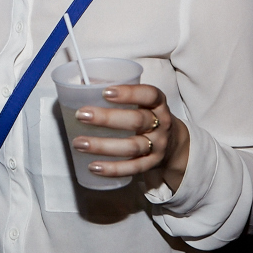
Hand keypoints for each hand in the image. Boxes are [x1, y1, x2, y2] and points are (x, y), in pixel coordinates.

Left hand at [72, 83, 190, 191]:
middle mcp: (161, 124)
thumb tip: (83, 83)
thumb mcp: (141, 102)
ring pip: (132, 146)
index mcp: (158, 104)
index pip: (150, 95)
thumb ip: (117, 92)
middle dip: (107, 118)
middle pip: (137, 120)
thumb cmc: (146, 115)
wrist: (173, 144)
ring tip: (79, 143)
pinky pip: (132, 168)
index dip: (129, 93)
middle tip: (81, 115)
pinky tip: (93, 166)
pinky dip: (112, 169)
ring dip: (103, 146)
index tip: (105, 92)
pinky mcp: (152, 164)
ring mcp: (158, 146)